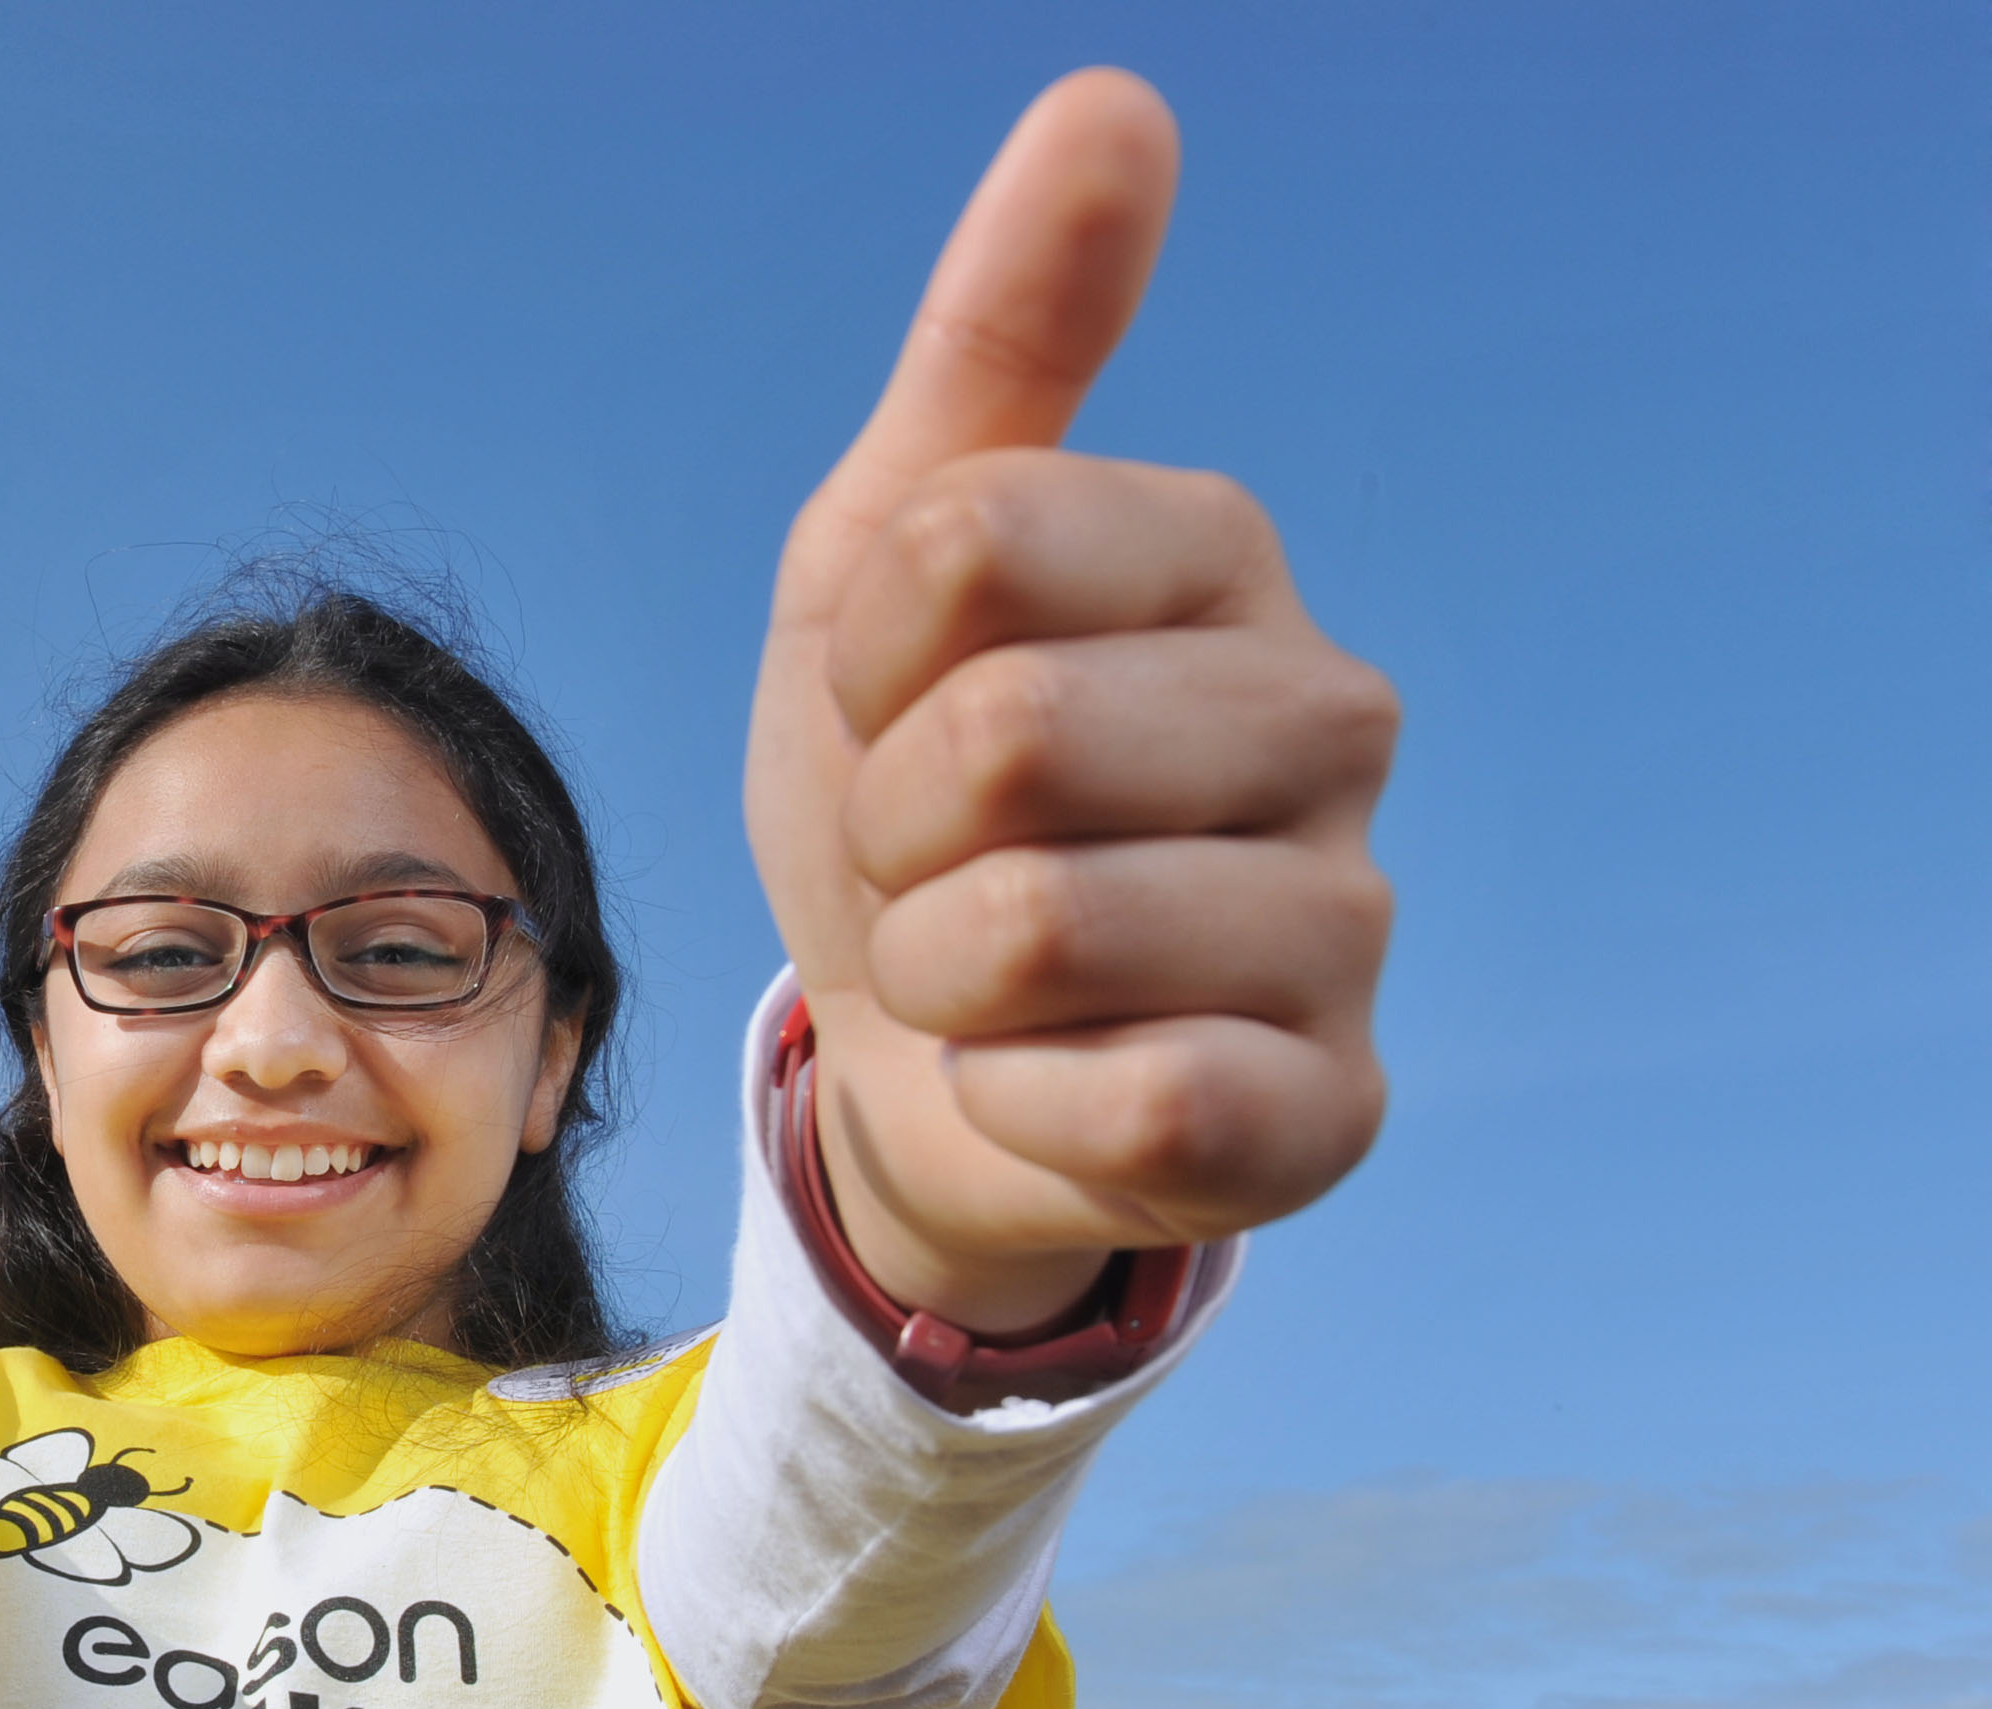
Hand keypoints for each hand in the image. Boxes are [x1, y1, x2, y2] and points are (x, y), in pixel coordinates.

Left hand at [745, 70, 1396, 1332]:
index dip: (860, 654)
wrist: (907, 1050)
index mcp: (1220, 551)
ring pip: (1045, 926)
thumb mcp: (885, 558)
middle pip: (1008, 732)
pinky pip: (1136, 1107)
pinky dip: (1017, 1103)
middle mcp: (1329, 716)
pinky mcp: (1331, 1109)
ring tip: (978, 973)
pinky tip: (1043, 1082)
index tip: (884, 703)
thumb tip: (1114, 97)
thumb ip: (997, 339)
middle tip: (929, 855)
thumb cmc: (905, 787)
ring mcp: (1347, 922)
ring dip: (933, 971)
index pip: (967, 537)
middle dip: (889, 823)